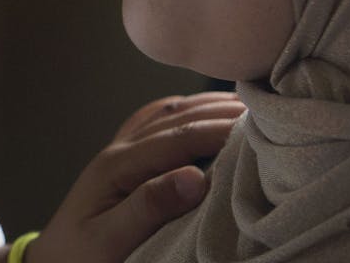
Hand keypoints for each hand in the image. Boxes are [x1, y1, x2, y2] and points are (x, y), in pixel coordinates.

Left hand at [24, 92, 244, 262]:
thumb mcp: (111, 240)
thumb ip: (150, 207)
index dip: (219, 129)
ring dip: (205, 106)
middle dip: (220, 112)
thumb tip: (194, 177)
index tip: (260, 127)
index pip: (177, 137)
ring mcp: (120, 152)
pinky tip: (203, 109)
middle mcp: (119, 150)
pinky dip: (185, 112)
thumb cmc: (82, 257)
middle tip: (267, 107)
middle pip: (176, 118)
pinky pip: (156, 123)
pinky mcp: (125, 161)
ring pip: (167, 115)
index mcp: (118, 165)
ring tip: (247, 102)